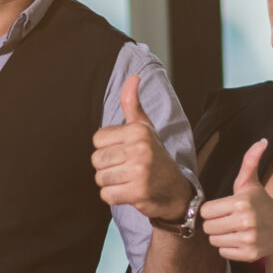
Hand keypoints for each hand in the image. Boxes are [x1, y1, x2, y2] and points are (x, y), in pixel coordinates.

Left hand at [91, 74, 191, 221]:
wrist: (175, 190)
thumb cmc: (154, 156)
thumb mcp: (145, 128)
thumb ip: (133, 104)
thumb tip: (133, 77)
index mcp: (139, 130)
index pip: (97, 139)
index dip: (108, 148)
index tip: (125, 152)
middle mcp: (141, 148)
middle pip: (97, 159)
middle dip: (108, 166)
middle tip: (127, 168)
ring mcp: (140, 170)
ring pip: (100, 177)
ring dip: (111, 182)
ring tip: (128, 179)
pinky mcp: (138, 192)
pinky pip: (106, 194)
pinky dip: (114, 196)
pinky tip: (129, 191)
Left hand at [201, 140, 272, 262]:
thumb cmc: (261, 204)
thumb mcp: (252, 183)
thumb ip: (250, 161)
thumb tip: (262, 141)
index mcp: (241, 201)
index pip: (206, 211)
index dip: (213, 210)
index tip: (225, 208)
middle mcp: (245, 221)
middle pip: (207, 227)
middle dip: (215, 224)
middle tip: (229, 220)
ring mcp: (249, 239)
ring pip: (214, 241)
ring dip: (221, 236)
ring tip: (235, 230)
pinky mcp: (250, 254)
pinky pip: (223, 253)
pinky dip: (229, 248)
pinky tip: (241, 240)